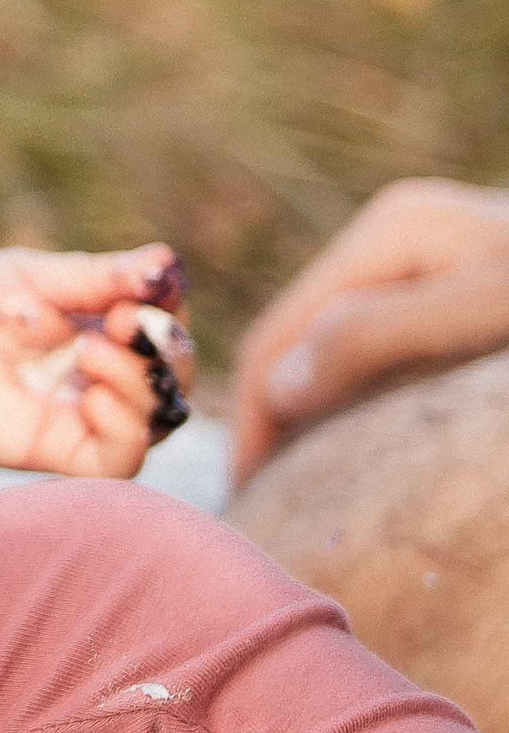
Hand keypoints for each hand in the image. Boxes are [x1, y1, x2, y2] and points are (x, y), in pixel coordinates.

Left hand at [0, 244, 193, 480]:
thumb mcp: (37, 277)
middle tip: (122, 323)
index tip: (134, 295)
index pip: (167, 326)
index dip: (166, 311)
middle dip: (167, 350)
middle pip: (174, 376)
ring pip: (158, 419)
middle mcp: (101, 372)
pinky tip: (91, 396)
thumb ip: (100, 277)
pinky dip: (125, 430)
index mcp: (103, 325)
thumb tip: (167, 263)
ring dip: (142, 384)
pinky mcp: (55, 450)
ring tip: (92, 351)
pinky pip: (119, 460)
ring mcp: (82, 414)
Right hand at [229, 180, 508, 482]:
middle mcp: (398, 235)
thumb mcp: (486, 311)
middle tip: (261, 502)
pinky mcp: (457, 287)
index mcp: (391, 230)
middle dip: (272, 415)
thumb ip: (380, 337)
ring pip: (338, 343)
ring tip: (297, 483)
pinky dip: (358, 399)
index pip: (281, 331)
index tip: (247, 496)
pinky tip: (360, 441)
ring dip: (312, 411)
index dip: (255, 416)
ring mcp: (428, 258)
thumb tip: (276, 388)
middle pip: (302, 334)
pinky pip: (383, 348)